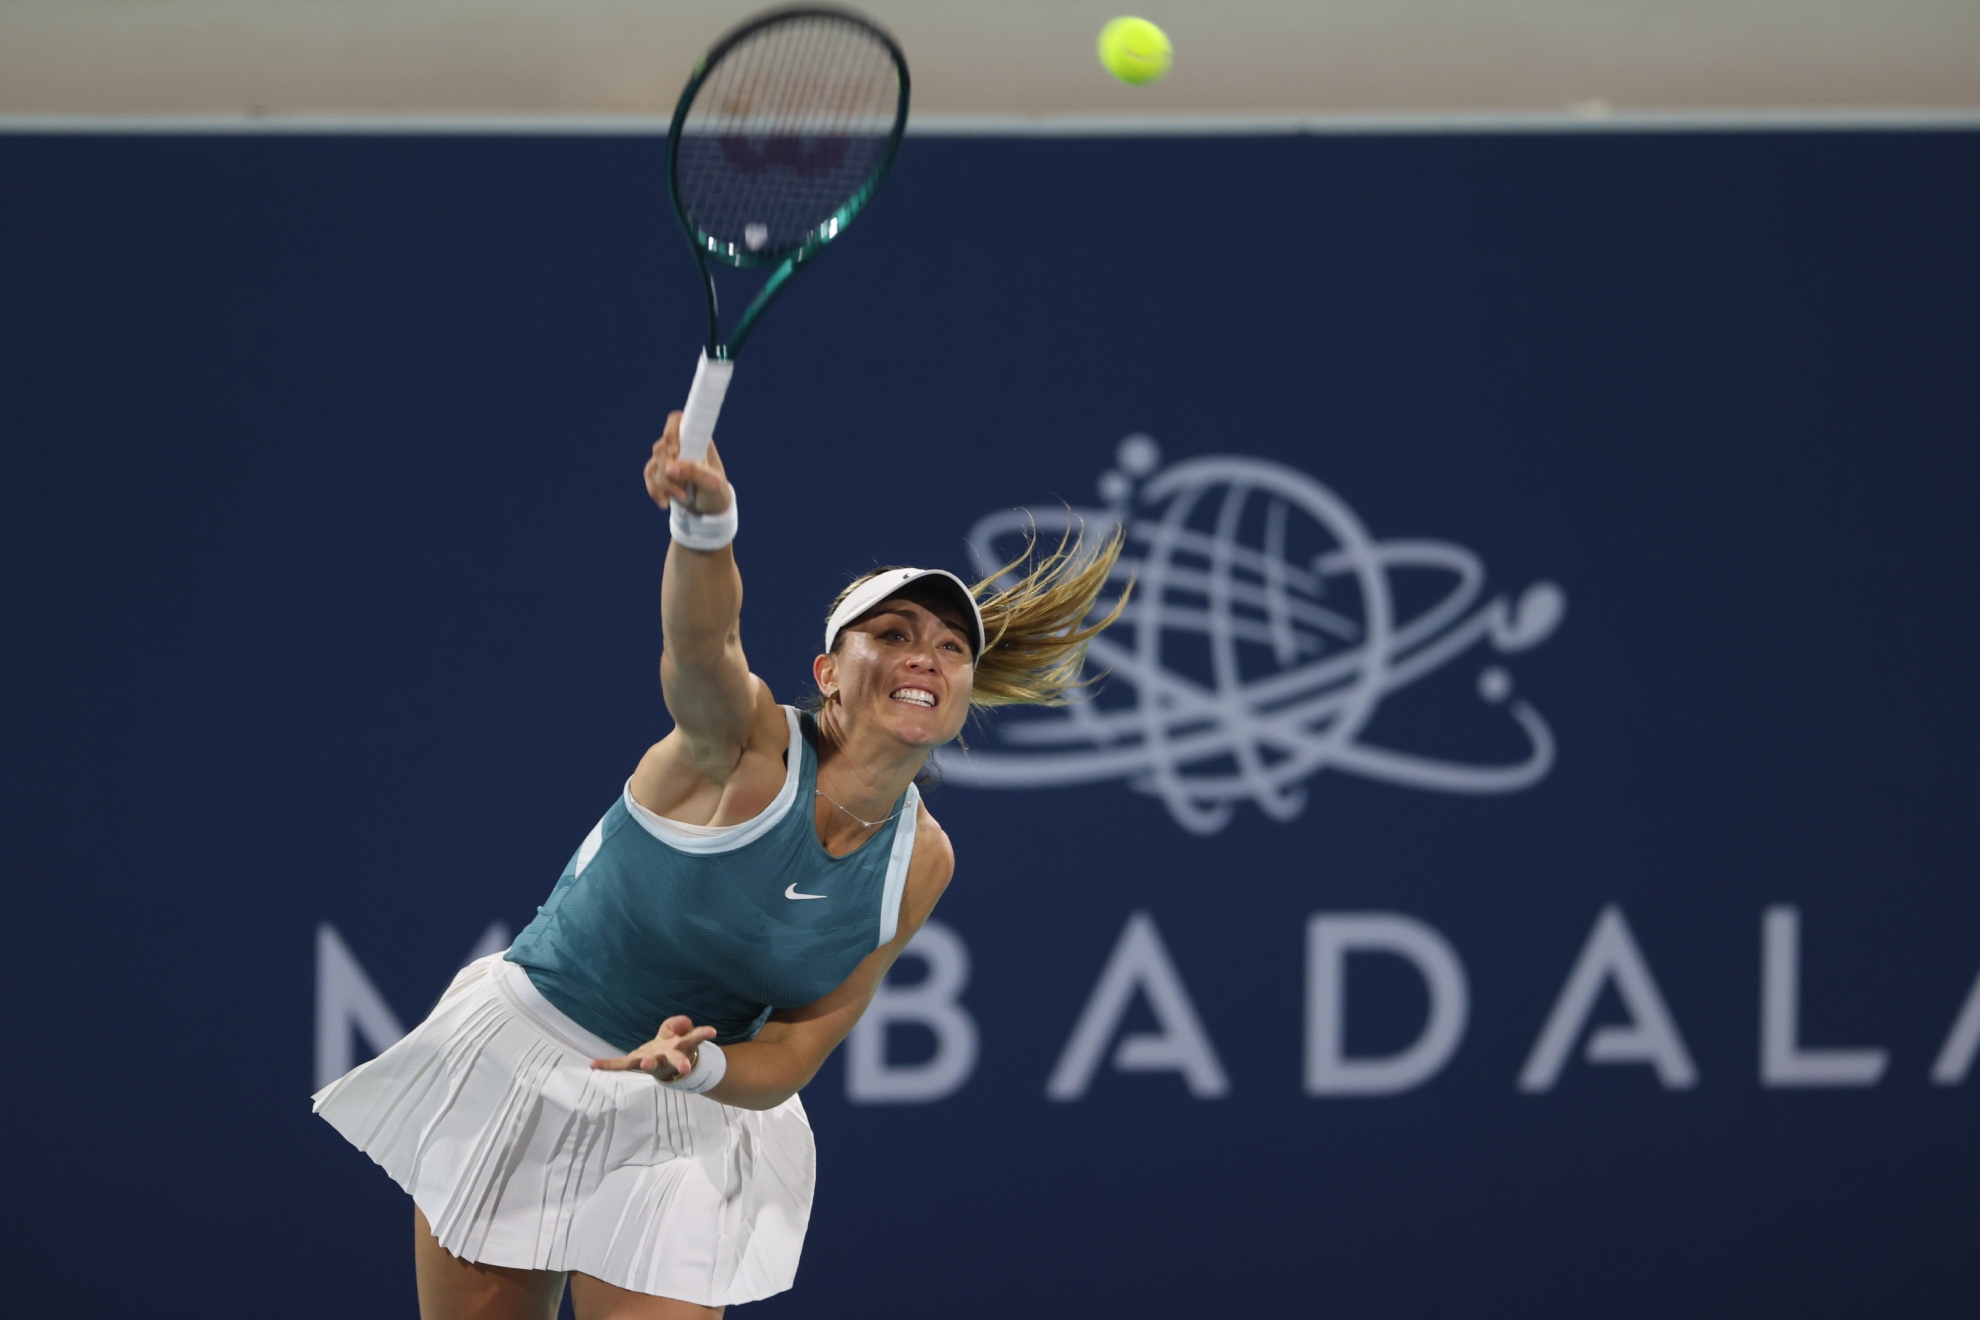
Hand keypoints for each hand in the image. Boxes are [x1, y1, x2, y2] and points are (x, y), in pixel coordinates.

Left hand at [590, 1014, 717, 1081]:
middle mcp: (668, 1057)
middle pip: (675, 1060)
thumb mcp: (680, 1033)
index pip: (694, 1039)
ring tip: (646, 1062)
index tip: (713, 1031)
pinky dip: (608, 1065)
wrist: (665, 1066)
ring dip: (649, 1064)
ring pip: (651, 1064)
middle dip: (680, 1063)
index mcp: (682, 1047)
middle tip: (686, 1068)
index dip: (702, 1034)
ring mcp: (651, 1062)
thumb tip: (683, 1022)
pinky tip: (593, 1064)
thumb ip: (681, 1025)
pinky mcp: (636, 1063)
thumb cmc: (674, 1045)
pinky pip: (621, 1064)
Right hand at [644, 411, 731, 515]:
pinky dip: (655, 490)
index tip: (676, 453)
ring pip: (654, 464)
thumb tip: (671, 468)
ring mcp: (669, 458)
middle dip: (668, 471)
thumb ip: (695, 472)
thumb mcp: (712, 483)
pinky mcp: (661, 471)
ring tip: (682, 497)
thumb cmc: (717, 491)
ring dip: (665, 485)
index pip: (677, 421)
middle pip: (661, 447)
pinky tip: (665, 503)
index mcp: (697, 439)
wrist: (711, 508)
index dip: (671, 433)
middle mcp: (681, 445)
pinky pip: (650, 476)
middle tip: (683, 487)